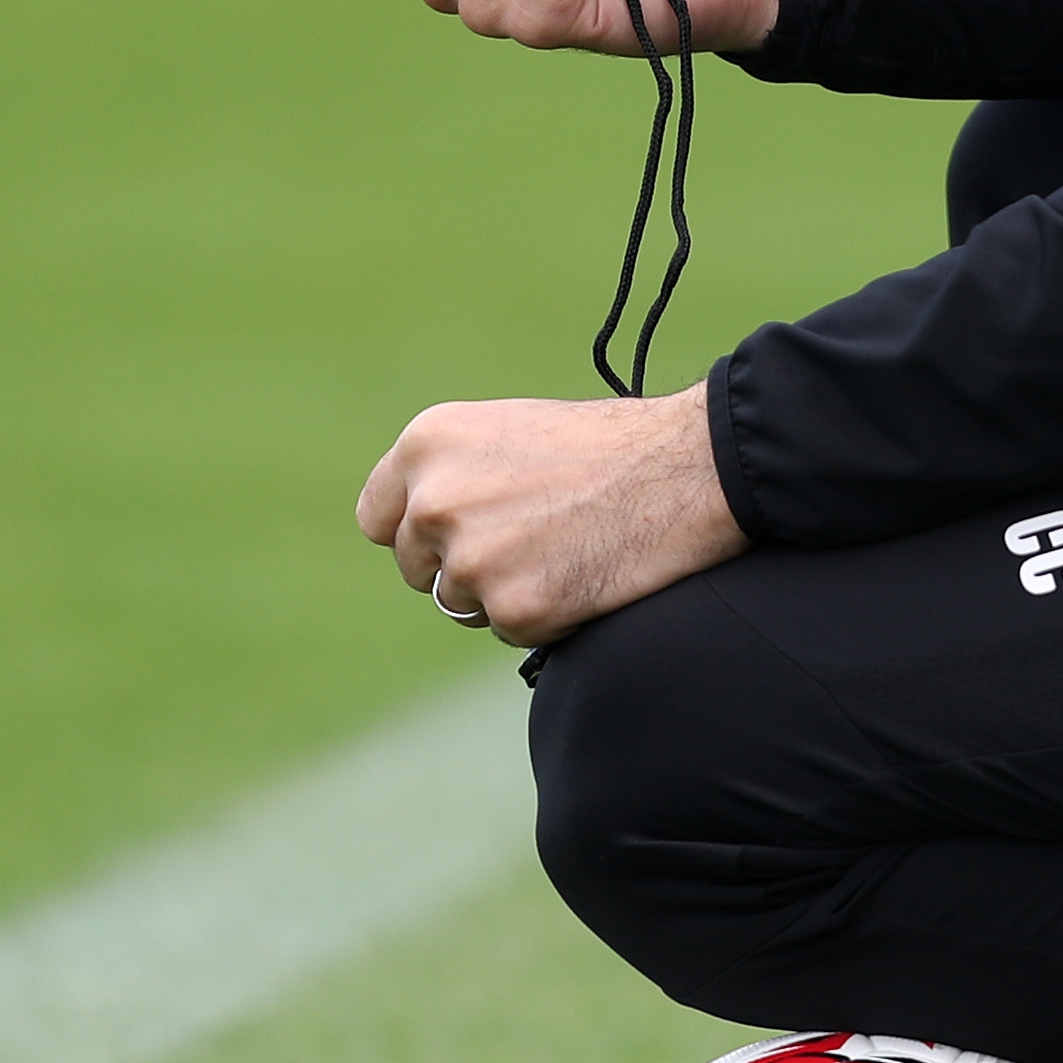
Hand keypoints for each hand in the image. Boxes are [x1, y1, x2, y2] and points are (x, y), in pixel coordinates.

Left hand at [359, 385, 747, 648]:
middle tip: (528, 541)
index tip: (446, 537)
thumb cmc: (607, 445)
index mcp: (426, 444)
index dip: (414, 532)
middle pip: (416, 567)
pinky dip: (542, 616)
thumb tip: (419, 526)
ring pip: (461, 603)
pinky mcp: (512, 607)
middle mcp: (433, 501)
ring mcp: (470, 558)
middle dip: (460, 565)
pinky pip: (508, 630)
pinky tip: (581, 574)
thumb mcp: (506, 432)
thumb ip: (452, 474)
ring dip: (503, 591)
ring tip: (562, 550)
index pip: (377, 518)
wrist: (685, 467)